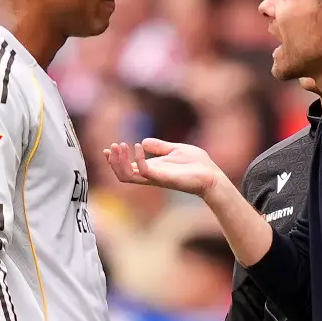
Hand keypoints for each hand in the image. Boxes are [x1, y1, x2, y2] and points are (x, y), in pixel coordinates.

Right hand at [104, 139, 223, 197]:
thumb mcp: (175, 149)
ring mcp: (156, 178)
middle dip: (114, 161)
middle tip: (113, 146)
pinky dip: (138, 159)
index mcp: (152, 170)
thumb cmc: (197, 164)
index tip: (109, 148)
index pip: (128, 168)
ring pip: (128, 176)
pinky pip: (144, 172)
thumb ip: (159, 147)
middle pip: (123, 175)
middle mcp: (151, 176)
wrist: (212, 175)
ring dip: (120, 162)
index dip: (116, 160)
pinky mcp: (163, 178)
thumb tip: (144, 141)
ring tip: (120, 146)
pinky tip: (139, 146)